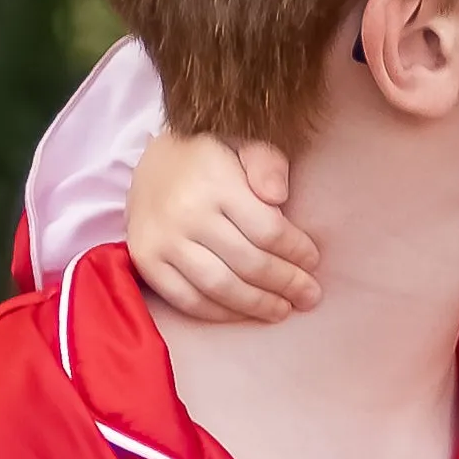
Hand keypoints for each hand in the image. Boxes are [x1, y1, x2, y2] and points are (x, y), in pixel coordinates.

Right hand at [127, 132, 320, 323]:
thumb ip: (267, 164)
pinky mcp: (146, 261)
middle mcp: (187, 213)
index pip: (268, 230)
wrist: (151, 163)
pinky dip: (220, 313)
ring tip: (282, 310)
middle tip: (309, 296)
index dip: (296, 252)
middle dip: (286, 284)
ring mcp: (163, 240)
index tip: (312, 262)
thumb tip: (279, 197)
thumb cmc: (210, 159)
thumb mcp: (244, 145)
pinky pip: (188, 300)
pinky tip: (244, 314)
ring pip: (220, 287)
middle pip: (248, 263)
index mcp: (216, 182)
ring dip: (257, 305)